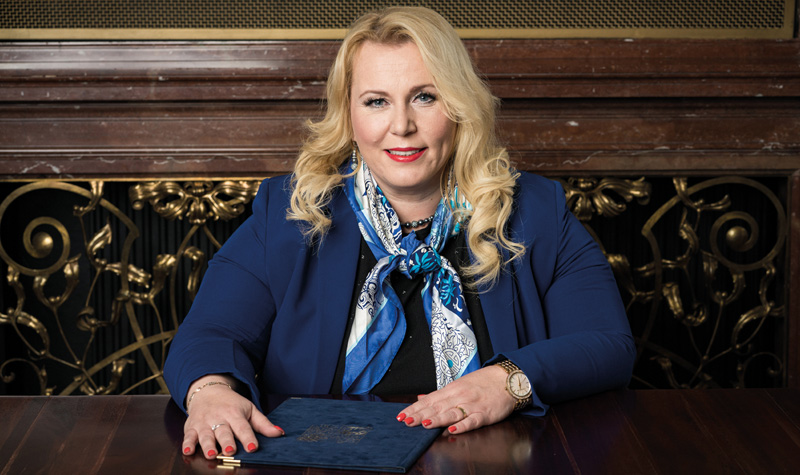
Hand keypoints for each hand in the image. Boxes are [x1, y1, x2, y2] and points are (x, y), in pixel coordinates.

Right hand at [182, 375, 283, 458]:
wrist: (208, 391)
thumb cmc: (231, 404)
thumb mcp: (249, 409)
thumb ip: (263, 423)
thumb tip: (279, 433)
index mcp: (235, 414)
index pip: (243, 427)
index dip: (248, 438)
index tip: (253, 448)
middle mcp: (219, 418)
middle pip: (223, 431)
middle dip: (227, 441)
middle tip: (231, 451)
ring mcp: (204, 423)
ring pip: (205, 435)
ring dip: (208, 445)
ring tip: (211, 454)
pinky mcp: (191, 427)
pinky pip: (188, 436)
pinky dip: (187, 443)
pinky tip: (188, 450)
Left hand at [397, 365, 515, 433]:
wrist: (506, 379)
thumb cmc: (481, 383)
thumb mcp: (458, 385)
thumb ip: (439, 395)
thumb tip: (420, 398)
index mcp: (451, 390)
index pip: (429, 400)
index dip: (414, 408)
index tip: (401, 415)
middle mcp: (459, 397)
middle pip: (437, 407)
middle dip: (420, 415)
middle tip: (407, 421)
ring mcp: (472, 405)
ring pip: (452, 413)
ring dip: (438, 419)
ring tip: (425, 423)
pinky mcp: (484, 414)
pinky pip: (472, 420)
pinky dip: (462, 425)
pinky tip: (452, 429)